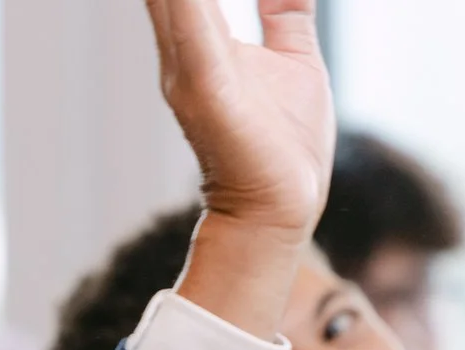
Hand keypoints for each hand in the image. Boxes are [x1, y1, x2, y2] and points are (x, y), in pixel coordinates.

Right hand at [146, 0, 334, 339]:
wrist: (282, 214)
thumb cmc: (284, 148)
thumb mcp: (292, 59)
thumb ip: (283, 12)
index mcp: (197, 40)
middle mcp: (180, 48)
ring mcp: (186, 66)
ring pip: (172, 2)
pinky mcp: (204, 85)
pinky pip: (188, 17)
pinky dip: (183, 4)